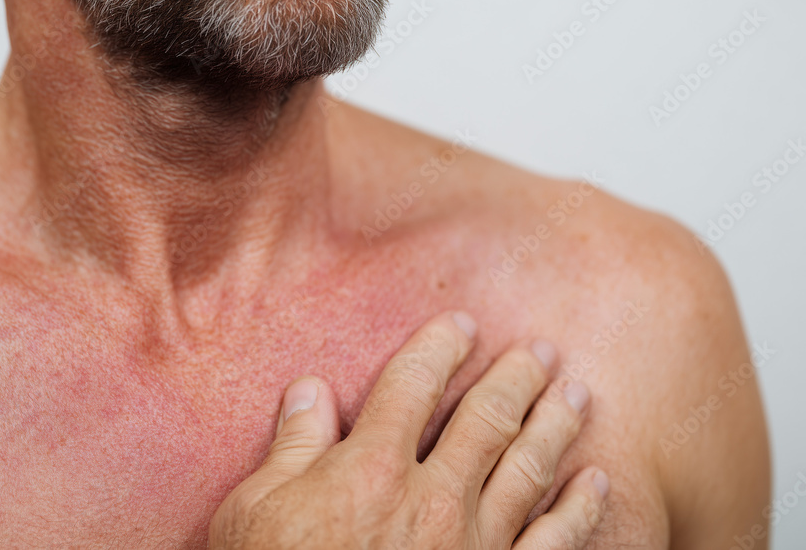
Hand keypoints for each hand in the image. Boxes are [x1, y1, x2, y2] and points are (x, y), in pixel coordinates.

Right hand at [209, 311, 608, 548]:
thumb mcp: (255, 512)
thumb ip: (292, 446)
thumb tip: (309, 389)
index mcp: (369, 469)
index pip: (413, 384)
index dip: (439, 347)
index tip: (461, 325)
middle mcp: (431, 498)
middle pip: (485, 418)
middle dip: (516, 377)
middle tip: (539, 349)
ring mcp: (472, 545)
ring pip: (528, 468)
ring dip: (555, 425)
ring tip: (576, 391)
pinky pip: (552, 544)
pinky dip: (579, 511)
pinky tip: (596, 481)